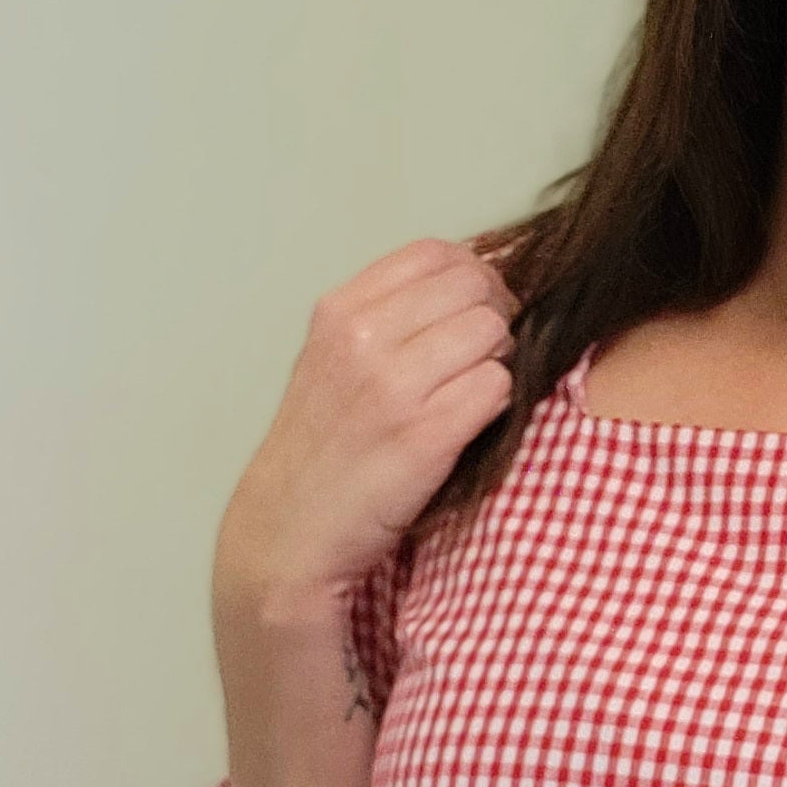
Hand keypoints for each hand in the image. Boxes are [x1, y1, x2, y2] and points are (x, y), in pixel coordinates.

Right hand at [216, 232, 521, 617]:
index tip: (477, 306)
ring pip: (492, 335)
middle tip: (485, 354)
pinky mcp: (426, 436)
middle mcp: (364, 338)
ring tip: (472, 392)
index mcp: (341, 311)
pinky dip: (498, 404)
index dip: (475, 274)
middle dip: (496, 317)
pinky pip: (497, 389)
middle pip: (475, 289)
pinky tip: (471, 424)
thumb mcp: (332, 358)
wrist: (288, 532)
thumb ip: (388, 315)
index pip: (437, 253)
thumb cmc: (321, 448)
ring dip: (499, 362)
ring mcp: (395, 387)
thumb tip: (471, 280)